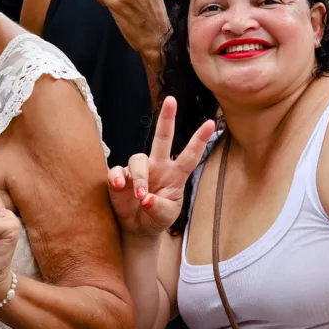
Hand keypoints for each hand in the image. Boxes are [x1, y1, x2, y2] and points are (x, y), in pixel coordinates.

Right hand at [107, 96, 215, 237]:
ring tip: (141, 196)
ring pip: (138, 159)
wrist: (137, 228)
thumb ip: (158, 208)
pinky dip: (117, 177)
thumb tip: (145, 199)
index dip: (199, 140)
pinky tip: (119, 186)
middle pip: (163, 138)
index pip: (190, 155)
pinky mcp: (119, 177)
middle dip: (167, 118)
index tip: (211, 123)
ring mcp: (138, 170)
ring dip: (140, 177)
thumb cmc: (156, 218)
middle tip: (171, 100)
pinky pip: (116, 170)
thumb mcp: (164, 216)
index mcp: (175, 174)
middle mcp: (158, 166)